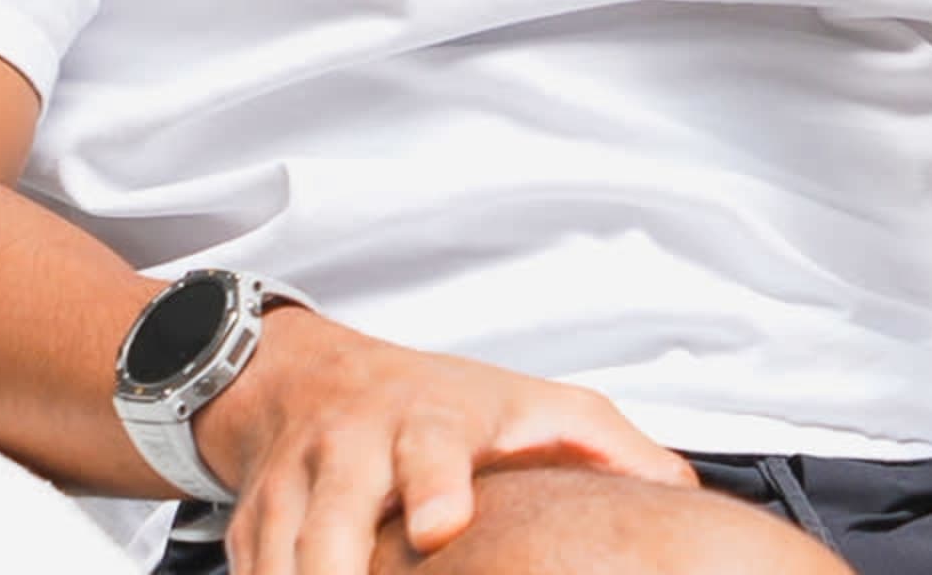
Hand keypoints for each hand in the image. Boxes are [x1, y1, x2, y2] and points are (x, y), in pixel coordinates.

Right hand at [194, 310, 699, 574]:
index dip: (434, 485)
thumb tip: (684, 494)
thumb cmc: (449, 404)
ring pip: (276, 553)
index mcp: (429, 419)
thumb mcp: (537, 408)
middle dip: (338, 568)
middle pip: (329, 516)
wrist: (316, 377)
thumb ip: (611, 449)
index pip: (431, 447)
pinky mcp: (251, 520)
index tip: (442, 525)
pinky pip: (247, 570)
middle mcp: (351, 446)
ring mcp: (292, 482)